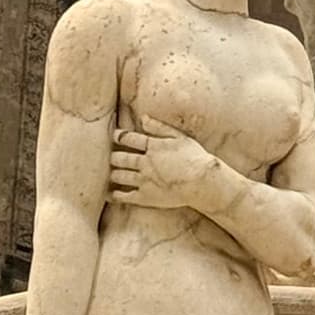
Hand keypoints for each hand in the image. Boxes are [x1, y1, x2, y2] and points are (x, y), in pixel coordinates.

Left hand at [108, 114, 223, 214]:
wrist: (201, 182)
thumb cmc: (196, 157)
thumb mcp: (181, 137)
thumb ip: (160, 127)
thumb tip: (143, 118)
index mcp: (153, 146)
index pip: (128, 138)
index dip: (119, 136)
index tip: (115, 136)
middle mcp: (144, 163)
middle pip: (119, 158)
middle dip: (114, 157)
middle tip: (112, 157)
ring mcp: (143, 180)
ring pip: (119, 176)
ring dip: (114, 174)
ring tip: (113, 174)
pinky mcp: (144, 196)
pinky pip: (123, 196)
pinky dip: (115, 195)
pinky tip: (112, 194)